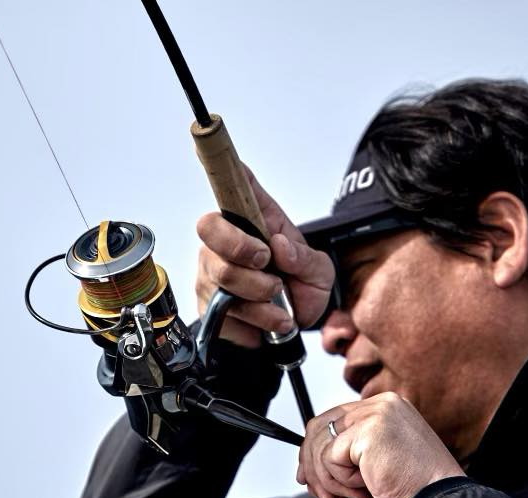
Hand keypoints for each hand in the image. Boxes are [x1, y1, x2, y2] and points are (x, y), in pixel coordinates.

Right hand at [195, 166, 334, 348]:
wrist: (291, 331)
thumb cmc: (301, 288)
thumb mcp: (319, 272)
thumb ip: (305, 259)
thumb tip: (280, 247)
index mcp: (255, 220)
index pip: (234, 183)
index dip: (221, 163)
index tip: (208, 136)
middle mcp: (226, 242)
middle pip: (210, 228)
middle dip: (242, 249)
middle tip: (268, 265)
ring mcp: (212, 273)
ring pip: (223, 276)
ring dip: (261, 295)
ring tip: (279, 301)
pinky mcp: (208, 306)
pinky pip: (224, 311)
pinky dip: (256, 320)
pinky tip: (270, 320)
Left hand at [297, 392, 465, 497]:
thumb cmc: (412, 494)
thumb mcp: (370, 471)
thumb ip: (341, 462)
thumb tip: (305, 470)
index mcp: (386, 409)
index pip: (332, 421)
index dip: (313, 451)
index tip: (308, 478)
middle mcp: (382, 405)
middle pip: (319, 428)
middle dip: (312, 467)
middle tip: (324, 496)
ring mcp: (377, 413)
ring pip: (320, 445)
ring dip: (330, 480)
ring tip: (358, 492)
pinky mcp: (370, 430)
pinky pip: (329, 458)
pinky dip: (341, 482)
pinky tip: (367, 487)